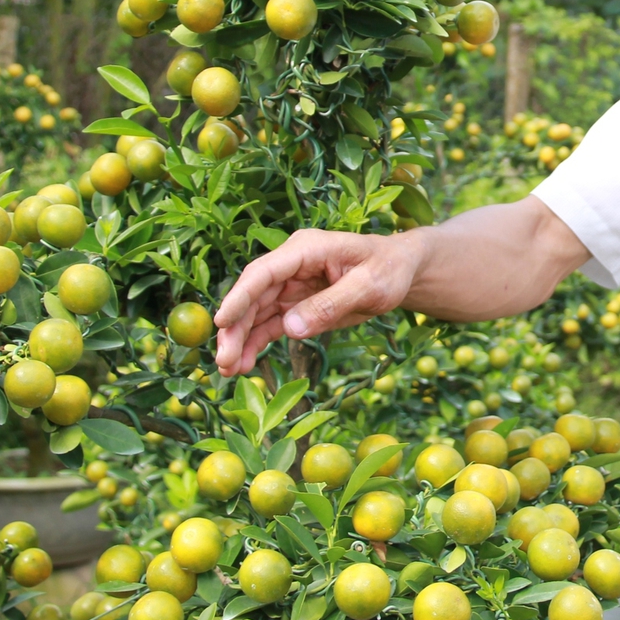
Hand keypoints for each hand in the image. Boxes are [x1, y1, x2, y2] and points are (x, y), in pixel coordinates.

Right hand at [212, 229, 421, 374]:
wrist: (399, 270)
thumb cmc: (388, 270)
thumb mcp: (369, 287)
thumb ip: (331, 305)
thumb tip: (290, 329)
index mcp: (306, 250)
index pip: (264, 272)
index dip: (240, 296)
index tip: (220, 322)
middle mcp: (291, 266)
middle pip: (253, 296)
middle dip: (235, 328)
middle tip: (224, 361)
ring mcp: (290, 285)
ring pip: (255, 313)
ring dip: (240, 340)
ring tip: (228, 370)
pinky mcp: (294, 305)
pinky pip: (269, 325)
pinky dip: (255, 343)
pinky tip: (243, 365)